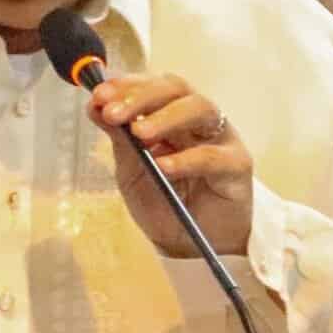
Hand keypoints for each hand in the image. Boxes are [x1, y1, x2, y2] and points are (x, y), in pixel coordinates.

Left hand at [88, 74, 252, 257]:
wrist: (189, 247)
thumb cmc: (165, 203)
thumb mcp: (132, 170)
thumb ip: (119, 138)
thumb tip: (95, 106)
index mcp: (173, 115)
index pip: (153, 86)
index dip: (127, 86)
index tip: (99, 96)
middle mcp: (198, 120)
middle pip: (176, 89)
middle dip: (142, 96)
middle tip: (114, 113)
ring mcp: (221, 138)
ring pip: (200, 108)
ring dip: (166, 117)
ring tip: (140, 134)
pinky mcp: (237, 165)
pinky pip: (214, 155)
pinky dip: (187, 158)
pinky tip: (163, 166)